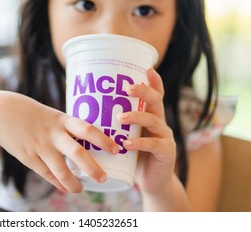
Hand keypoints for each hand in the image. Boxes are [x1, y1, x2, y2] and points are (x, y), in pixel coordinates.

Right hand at [0, 91, 119, 192]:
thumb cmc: (29, 111)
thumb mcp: (50, 114)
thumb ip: (65, 126)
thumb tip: (83, 140)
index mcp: (61, 120)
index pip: (87, 129)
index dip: (103, 140)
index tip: (116, 149)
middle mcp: (52, 134)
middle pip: (77, 153)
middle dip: (93, 168)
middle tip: (104, 178)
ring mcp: (40, 147)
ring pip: (61, 170)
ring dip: (74, 183)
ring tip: (82, 189)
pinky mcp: (28, 158)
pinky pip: (47, 175)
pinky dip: (58, 183)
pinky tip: (66, 187)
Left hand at [117, 68, 176, 194]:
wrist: (149, 182)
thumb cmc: (133, 157)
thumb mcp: (124, 137)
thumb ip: (114, 125)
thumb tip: (84, 110)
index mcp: (151, 116)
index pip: (155, 94)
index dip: (154, 81)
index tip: (147, 68)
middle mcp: (160, 123)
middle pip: (156, 101)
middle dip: (143, 91)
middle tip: (127, 88)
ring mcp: (165, 137)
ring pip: (154, 120)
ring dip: (137, 116)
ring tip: (120, 117)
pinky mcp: (166, 153)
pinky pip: (153, 145)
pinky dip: (139, 144)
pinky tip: (127, 144)